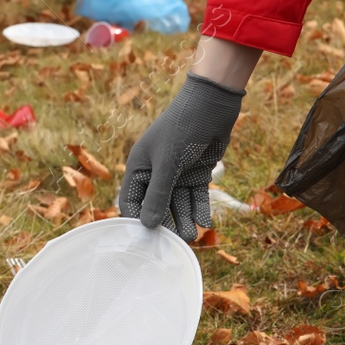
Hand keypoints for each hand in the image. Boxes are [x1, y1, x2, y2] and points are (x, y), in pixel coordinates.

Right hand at [119, 73, 244, 241]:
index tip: (148, 239)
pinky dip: (200, 208)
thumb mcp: (168, 163)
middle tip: (175, 242)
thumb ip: (158, 195)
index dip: (138, 219)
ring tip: (193, 236)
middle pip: (157, 206)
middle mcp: (156, 172)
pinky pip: (196, 196)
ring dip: (185, 218)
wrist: (212, 103)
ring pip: (179, 203)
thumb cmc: (182, 128)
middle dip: (167, 223)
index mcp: (139, 167)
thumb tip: (146, 225)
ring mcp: (177, 173)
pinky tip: (206, 221)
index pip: (132, 201)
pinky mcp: (197, 172)